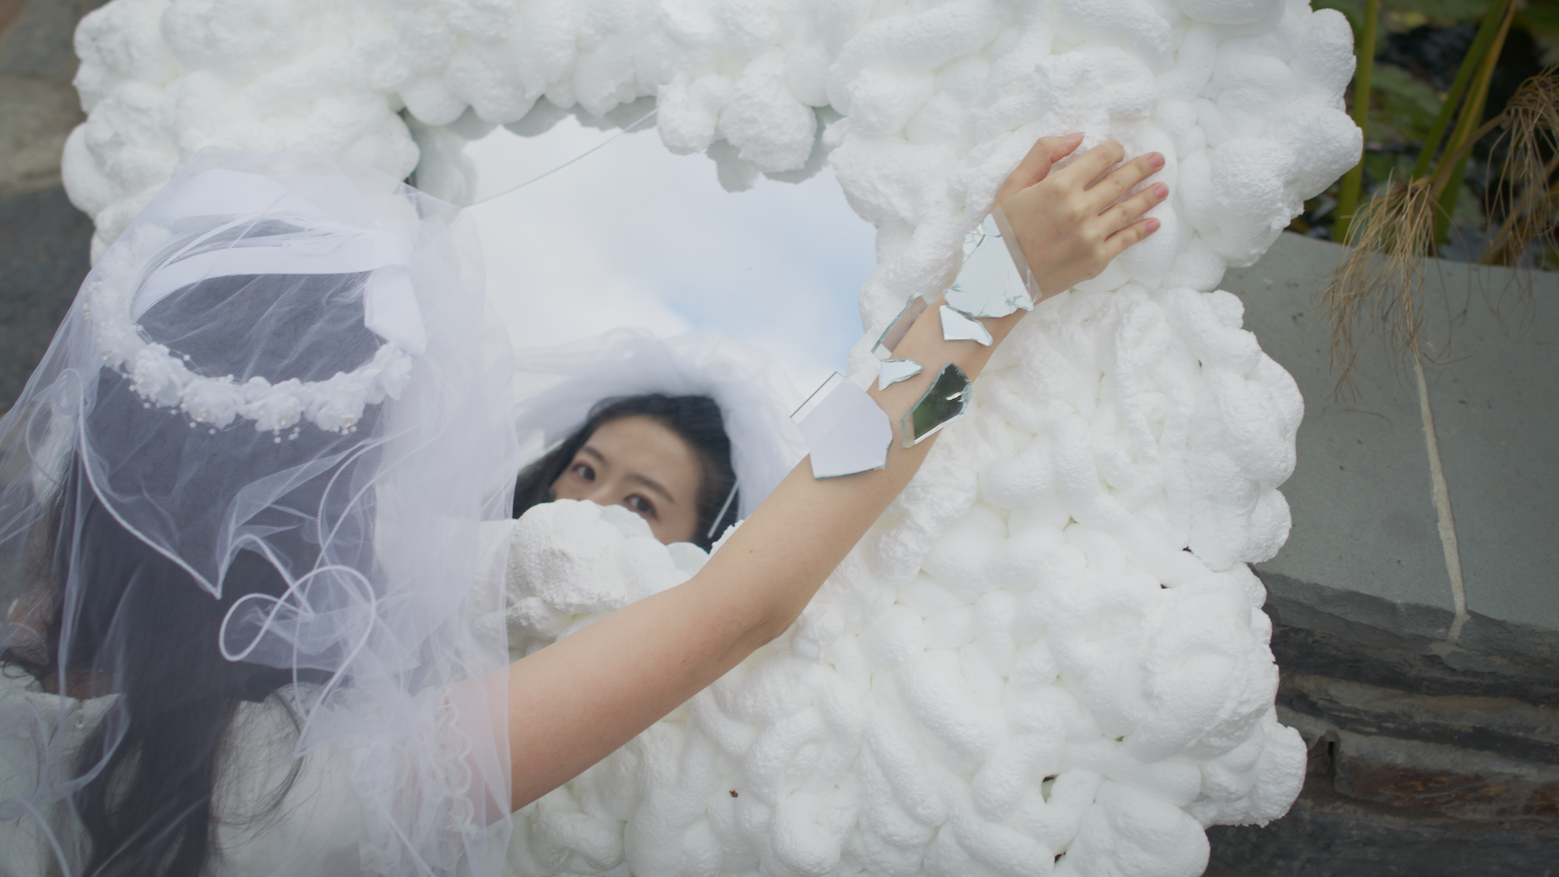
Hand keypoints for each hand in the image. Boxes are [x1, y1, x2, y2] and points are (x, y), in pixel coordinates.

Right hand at [994, 134, 1166, 297]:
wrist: (999, 278)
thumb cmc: (1001, 230)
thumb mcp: (1012, 184)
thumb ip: (1043, 154)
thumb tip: (1078, 137)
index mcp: (1060, 185)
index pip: (1102, 157)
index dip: (1114, 150)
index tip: (1119, 151)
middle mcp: (1080, 208)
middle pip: (1121, 180)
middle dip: (1143, 167)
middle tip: (1159, 160)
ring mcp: (1091, 235)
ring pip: (1129, 209)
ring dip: (1150, 196)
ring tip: (1163, 188)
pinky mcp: (1096, 259)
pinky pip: (1126, 240)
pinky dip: (1143, 229)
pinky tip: (1154, 222)